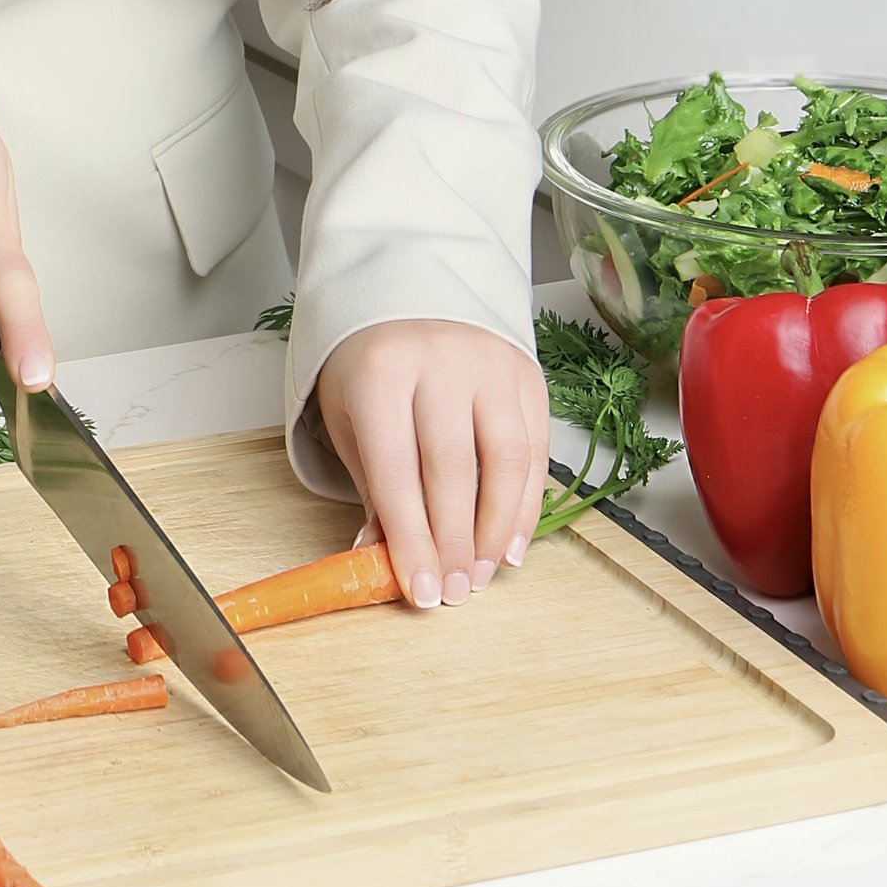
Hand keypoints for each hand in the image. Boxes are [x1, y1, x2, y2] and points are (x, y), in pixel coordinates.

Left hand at [314, 319, 549, 608]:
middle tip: (455, 592)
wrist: (408, 294)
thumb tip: (382, 558)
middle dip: (455, 542)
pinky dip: (527, 503)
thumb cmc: (371, 369)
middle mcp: (440, 364)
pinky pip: (535, 449)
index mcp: (381, 374)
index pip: (397, 470)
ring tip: (483, 574)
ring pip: (506, 460)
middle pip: (454, 469)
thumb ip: (372, 488)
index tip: (421, 589)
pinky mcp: (527, 373)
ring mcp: (490, 364)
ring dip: (497, 529)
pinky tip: (512, 544)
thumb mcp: (351, 421)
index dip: (411, 538)